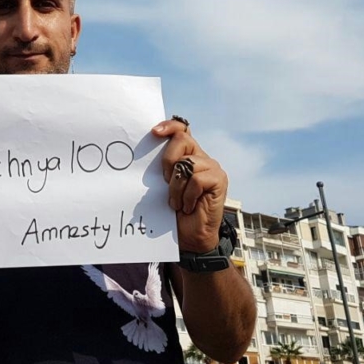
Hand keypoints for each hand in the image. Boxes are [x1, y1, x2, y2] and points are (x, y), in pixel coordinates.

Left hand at [152, 118, 227, 253]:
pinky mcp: (219, 180)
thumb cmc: (173, 212)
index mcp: (187, 155)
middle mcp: (201, 158)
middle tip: (164, 182)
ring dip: (176, 187)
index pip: (181, 130)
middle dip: (167, 160)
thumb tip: (143, 151)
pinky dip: (187, 196)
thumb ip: (162, 167)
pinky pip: (197, 179)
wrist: (189, 237)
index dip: (169, 126)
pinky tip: (189, 207)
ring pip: (187, 163)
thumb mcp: (163, 185)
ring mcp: (212, 168)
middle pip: (182, 139)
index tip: (154, 132)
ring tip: (177, 203)